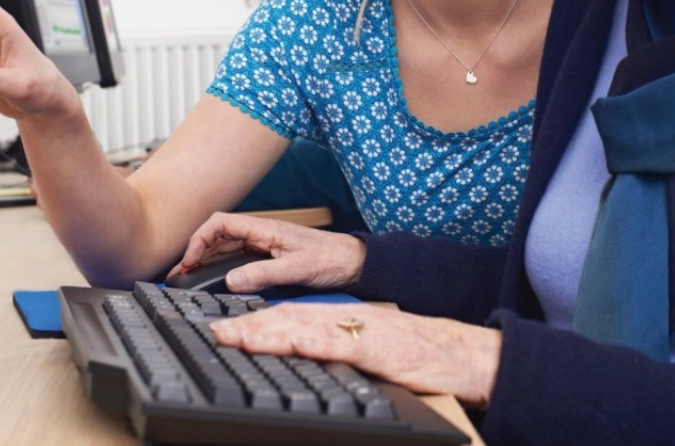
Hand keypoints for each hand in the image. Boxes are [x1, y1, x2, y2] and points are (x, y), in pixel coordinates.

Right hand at [169, 212, 366, 293]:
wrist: (354, 263)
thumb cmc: (332, 259)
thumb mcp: (297, 268)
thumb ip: (263, 275)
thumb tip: (232, 281)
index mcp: (265, 229)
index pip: (221, 224)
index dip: (199, 239)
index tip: (189, 260)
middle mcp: (261, 235)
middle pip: (218, 236)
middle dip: (195, 252)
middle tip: (179, 274)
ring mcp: (264, 246)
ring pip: (225, 248)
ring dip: (205, 260)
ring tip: (188, 277)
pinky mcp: (269, 258)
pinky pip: (237, 259)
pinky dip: (220, 267)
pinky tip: (213, 279)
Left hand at [210, 303, 500, 407]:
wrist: (458, 353)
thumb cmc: (414, 356)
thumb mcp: (365, 352)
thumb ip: (334, 351)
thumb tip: (298, 356)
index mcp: (341, 321)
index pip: (288, 317)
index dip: (253, 323)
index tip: (223, 331)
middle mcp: (346, 320)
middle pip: (288, 318)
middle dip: (249, 326)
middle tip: (216, 334)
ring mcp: (361, 331)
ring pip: (308, 327)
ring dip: (270, 332)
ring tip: (239, 337)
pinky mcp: (379, 348)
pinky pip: (344, 344)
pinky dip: (318, 342)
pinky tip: (296, 343)